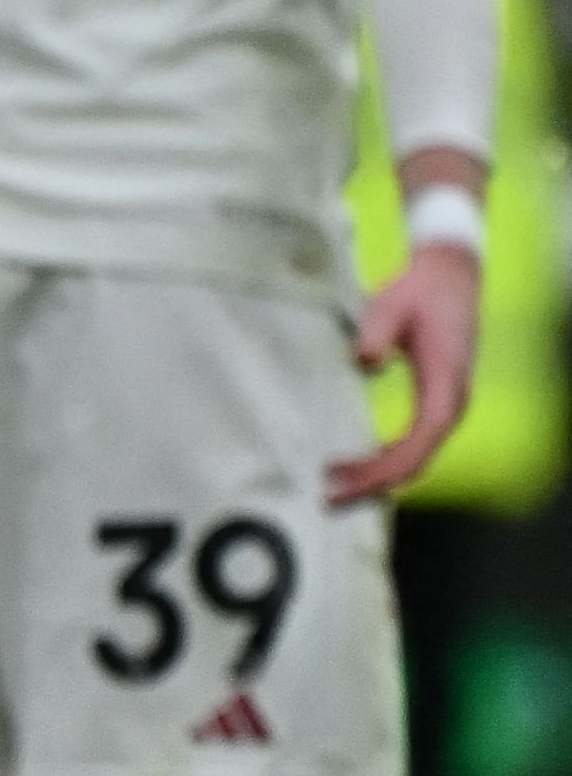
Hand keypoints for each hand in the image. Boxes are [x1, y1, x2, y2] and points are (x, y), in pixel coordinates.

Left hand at [329, 243, 480, 504]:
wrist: (448, 275)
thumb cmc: (416, 291)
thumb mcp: (390, 306)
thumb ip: (376, 334)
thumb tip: (364, 363)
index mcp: (446, 387)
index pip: (417, 446)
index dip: (381, 470)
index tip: (341, 482)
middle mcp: (452, 404)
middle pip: (415, 463)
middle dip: (372, 486)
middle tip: (324, 500)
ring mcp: (446, 406)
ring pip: (415, 459)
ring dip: (377, 479)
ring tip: (332, 492)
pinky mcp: (436, 402)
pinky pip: (414, 445)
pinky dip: (385, 462)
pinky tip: (356, 468)